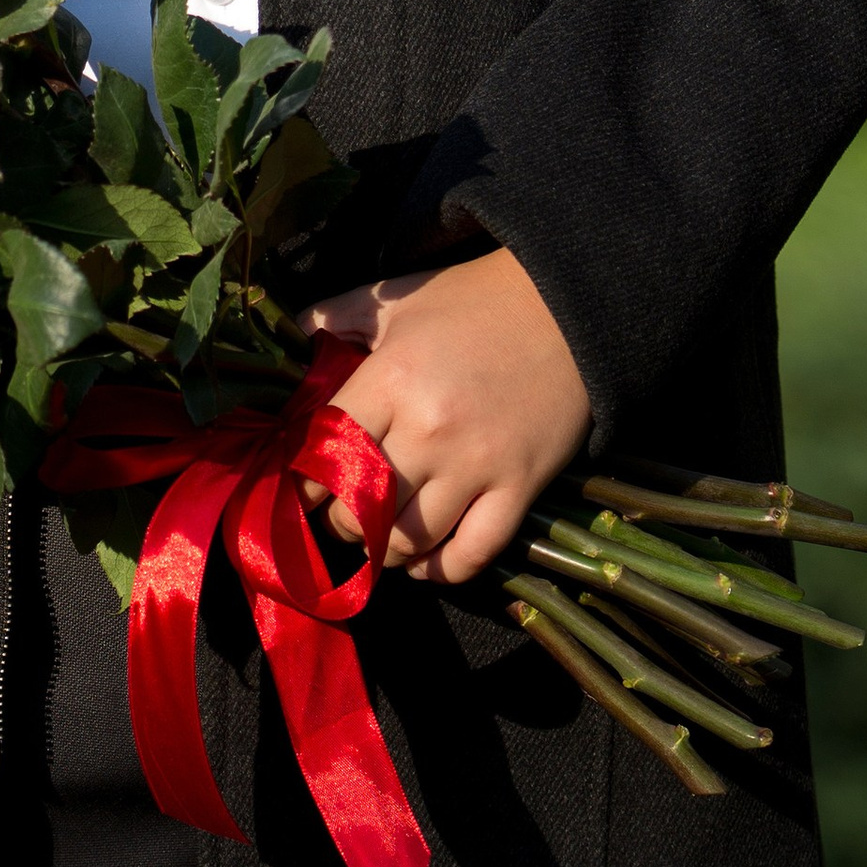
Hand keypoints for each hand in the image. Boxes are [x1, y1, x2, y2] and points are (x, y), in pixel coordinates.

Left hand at [301, 248, 589, 587]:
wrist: (572, 309)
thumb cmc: (478, 300)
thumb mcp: (402, 296)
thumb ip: (340, 312)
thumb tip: (294, 328)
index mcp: (391, 379)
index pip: (323, 453)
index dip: (302, 481)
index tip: (299, 490)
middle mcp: (428, 431)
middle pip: (357, 509)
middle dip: (338, 521)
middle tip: (337, 517)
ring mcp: (476, 465)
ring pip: (407, 541)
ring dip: (382, 550)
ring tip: (375, 540)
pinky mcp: (519, 488)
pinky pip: (471, 555)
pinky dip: (441, 571)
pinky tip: (423, 563)